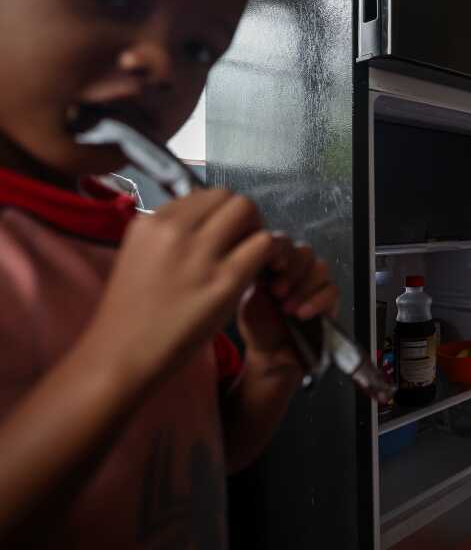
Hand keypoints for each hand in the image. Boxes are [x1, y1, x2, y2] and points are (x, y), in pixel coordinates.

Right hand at [84, 189, 273, 387]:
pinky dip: (270, 254)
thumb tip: (210, 221)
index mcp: (151, 222)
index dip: (220, 214)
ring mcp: (200, 254)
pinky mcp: (225, 281)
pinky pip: (263, 244)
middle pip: (230, 197)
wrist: (122, 355)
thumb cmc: (133, 313)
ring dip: (257, 231)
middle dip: (244, 217)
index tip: (223, 236)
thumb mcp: (141, 255)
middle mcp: (174, 230)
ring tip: (253, 258)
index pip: (203, 194)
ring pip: (249, 212)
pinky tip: (265, 272)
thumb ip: (172, 235)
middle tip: (244, 244)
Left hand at [236, 236, 339, 364]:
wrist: (270, 355)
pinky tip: (302, 314)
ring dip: (304, 287)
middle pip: (305, 251)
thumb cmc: (258, 327)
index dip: (281, 252)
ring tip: (287, 308)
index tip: (271, 267)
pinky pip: (332, 290)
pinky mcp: (330, 300)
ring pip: (321, 268)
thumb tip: (263, 255)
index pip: (285, 242)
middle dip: (292, 271)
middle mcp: (298, 269)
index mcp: (276, 262)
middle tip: (277, 292)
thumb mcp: (248, 297)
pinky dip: (317, 301)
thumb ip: (257, 274)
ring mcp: (315, 283)